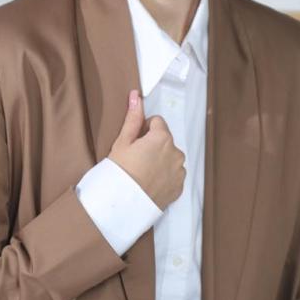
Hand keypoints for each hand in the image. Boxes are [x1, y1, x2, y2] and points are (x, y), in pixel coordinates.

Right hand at [108, 89, 185, 210]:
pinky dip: (165, 176)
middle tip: (136, 159)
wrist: (124, 204)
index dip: (144, 130)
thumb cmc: (120, 171)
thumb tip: (136, 96)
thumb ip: (133, 118)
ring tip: (143, 173)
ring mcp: (179, 171)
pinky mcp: (180, 187)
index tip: (134, 143)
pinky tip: (150, 182)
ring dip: (161, 160)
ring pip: (170, 157)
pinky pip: (174, 174)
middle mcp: (176, 152)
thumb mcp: (122, 142)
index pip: (156, 122)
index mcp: (162, 137)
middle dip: (153, 145)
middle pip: (165, 140)